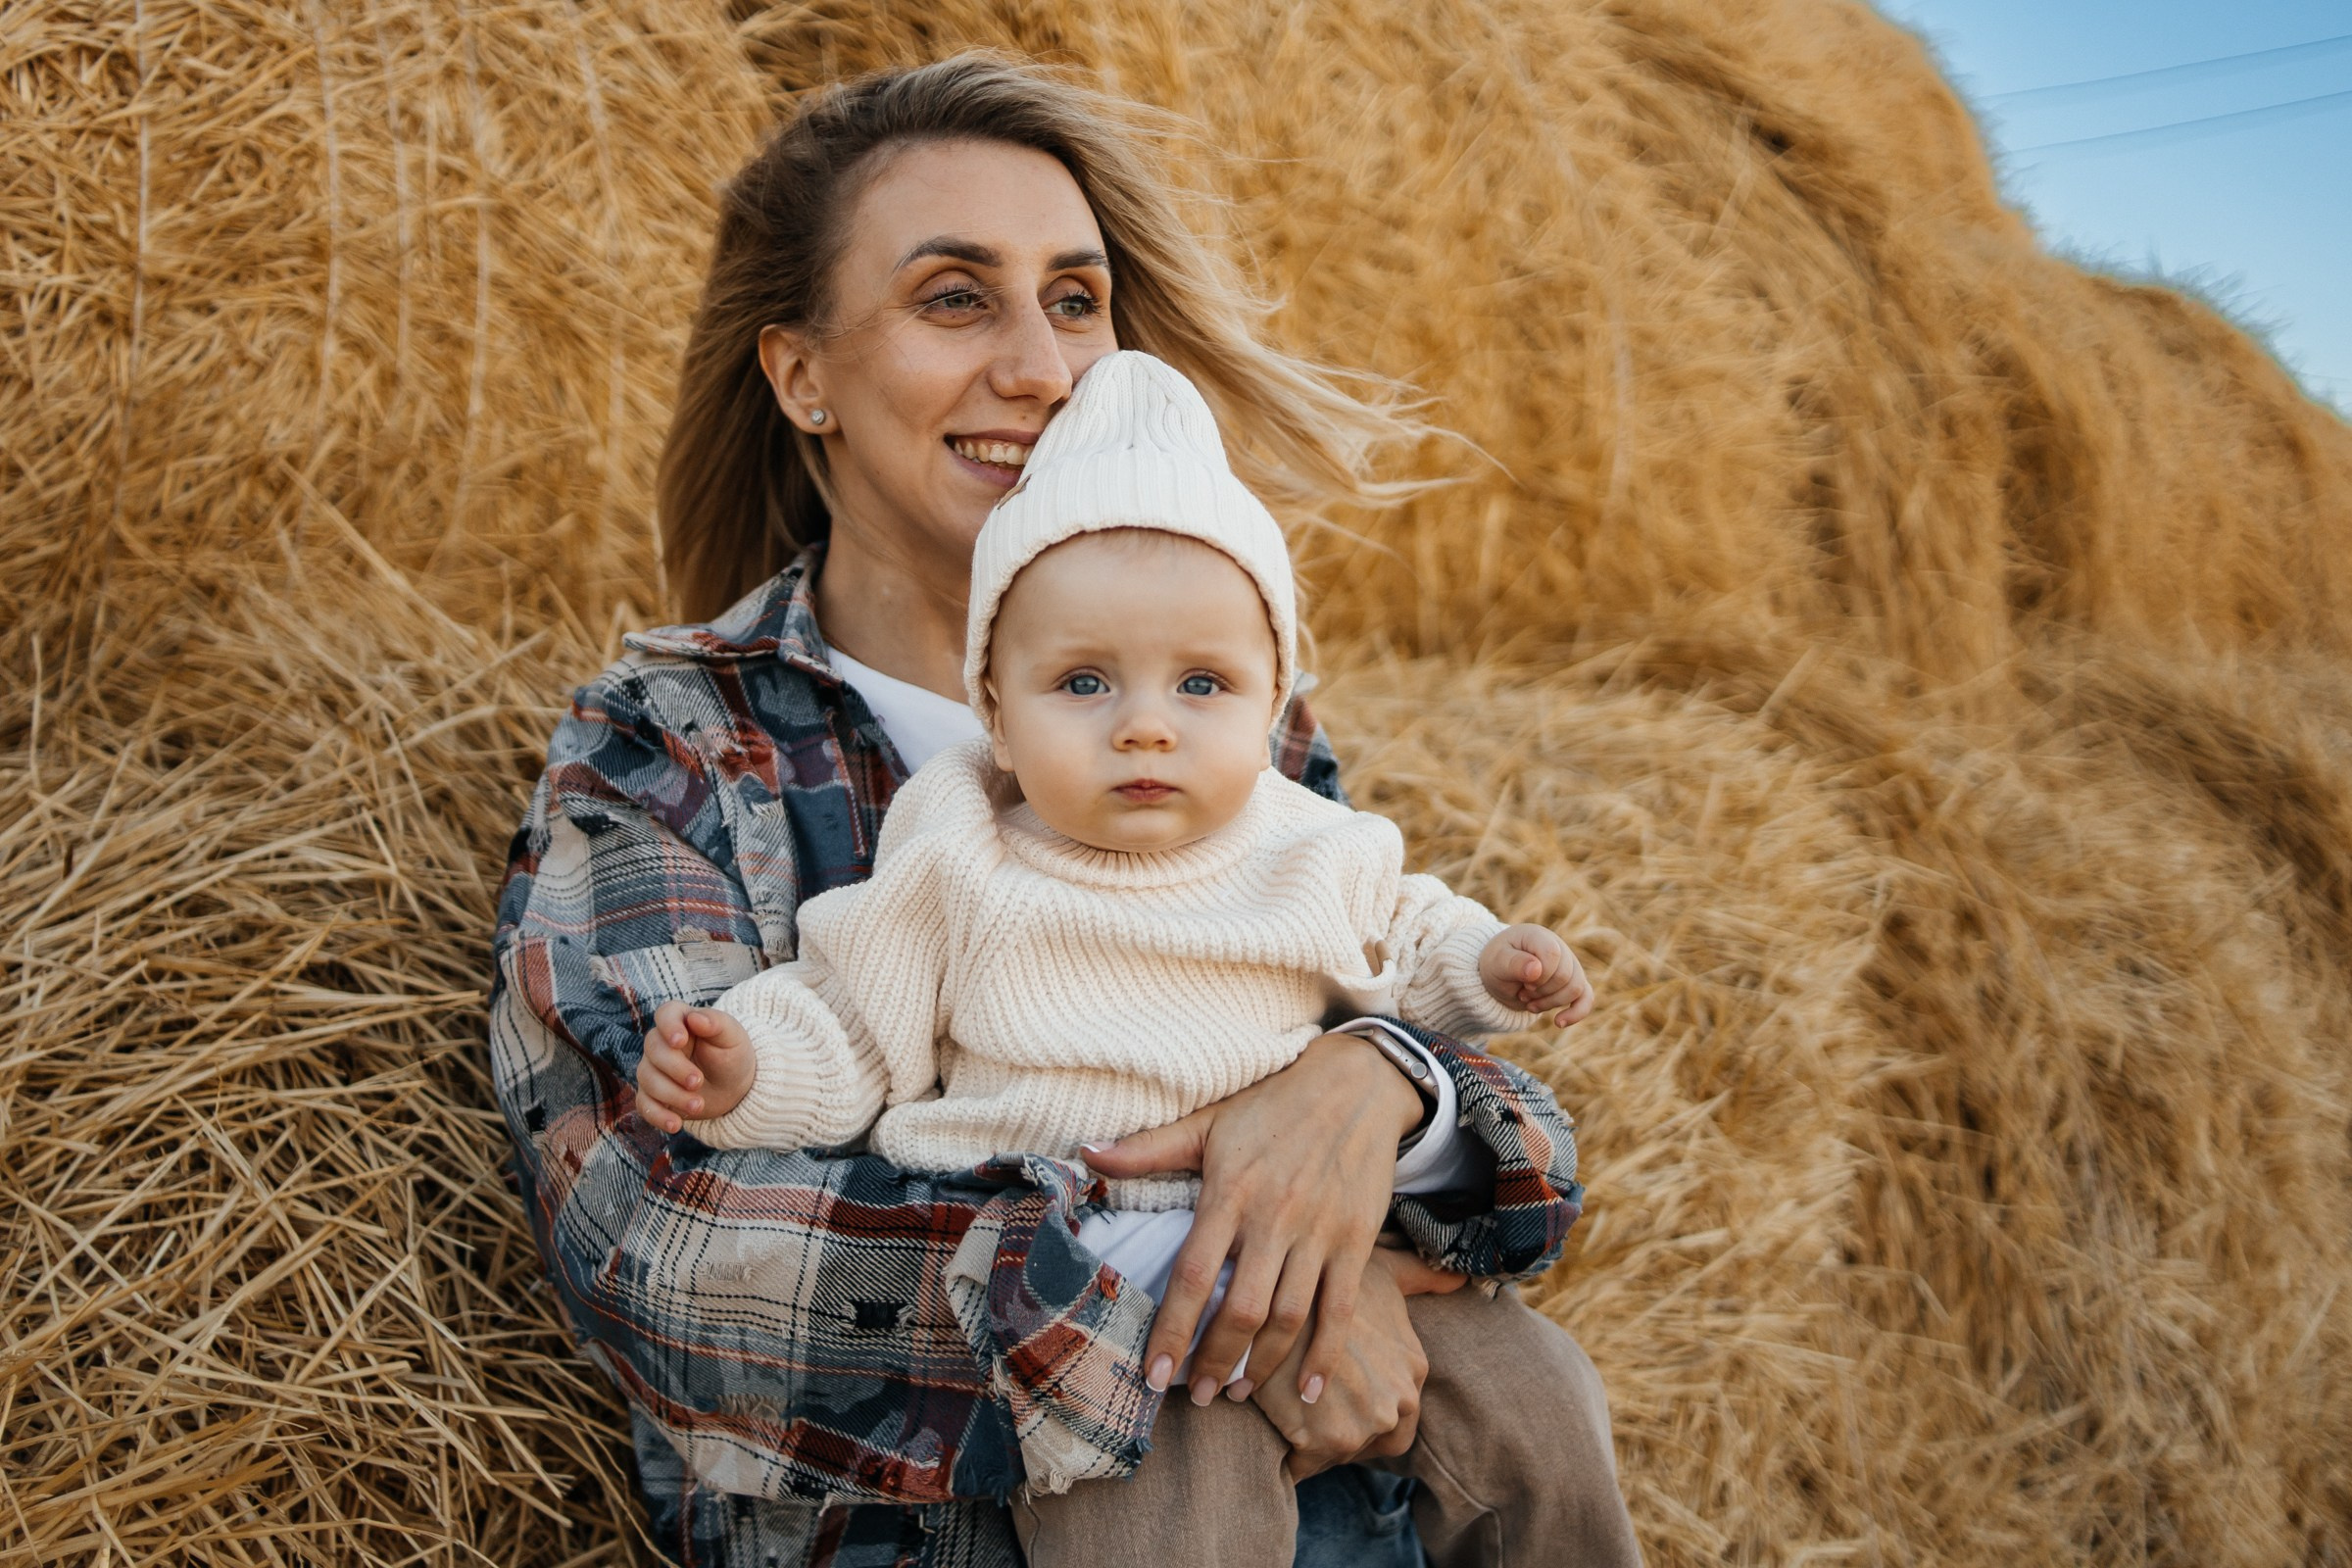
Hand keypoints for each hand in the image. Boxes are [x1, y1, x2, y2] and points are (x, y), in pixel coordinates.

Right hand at [633, 1001, 756, 1132]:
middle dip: (675, 1068)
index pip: (666, 1014)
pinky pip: (645, 1105)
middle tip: (698, 1081)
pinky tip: (675, 1125)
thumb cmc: (732, 1055)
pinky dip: (658, 1116)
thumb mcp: (733, 1037)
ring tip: (699, 1105)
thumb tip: (695, 1018)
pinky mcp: (653, 1096)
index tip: (680, 1040)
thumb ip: (716, 1023)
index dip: (668, 1026)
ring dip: (671, 1094)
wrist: (734, 1087)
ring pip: (647, 1079)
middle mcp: (662, 1044)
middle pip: (654, 1050)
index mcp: (682, 1021)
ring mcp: (654, 1070)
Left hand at [1080, 1033, 1425, 1407]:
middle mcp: (1274, 1217)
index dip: (1172, 1329)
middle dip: (1213, 1362)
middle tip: (1193, 1395)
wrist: (1356, 1086)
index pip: (1193, 1275)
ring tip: (1233, 1392)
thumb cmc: (1271, 1106)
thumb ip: (1147, 1147)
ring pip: (1287, 1318)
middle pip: (1241, 1309)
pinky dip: (1325, 1355)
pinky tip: (1311, 1391)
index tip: (1153, 1374)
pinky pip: (1339, 1310)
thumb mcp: (1207, 1122)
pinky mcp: (1355, 1241)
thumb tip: (1086, 1154)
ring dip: (1260, 1366)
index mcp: (1229, 1192)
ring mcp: (1319, 1233)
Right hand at [1247, 1246, 1463, 1480]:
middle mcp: (1401, 1399)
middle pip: (1373, 1440)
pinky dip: (1288, 1456)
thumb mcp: (1385, 1271)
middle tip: (1308, 1411)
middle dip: (1343, 1433)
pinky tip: (1271, 1428)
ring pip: (1339, 1454)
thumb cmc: (1329, 1277)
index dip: (1365, 1411)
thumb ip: (1423, 1277)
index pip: (1400, 1415)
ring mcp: (1369, 1423)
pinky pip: (1305, 1466)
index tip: (1337, 1397)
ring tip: (1285, 1413)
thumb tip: (1459, 1279)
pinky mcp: (1330, 1441)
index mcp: (1415, 1369)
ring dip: (1313, 1443)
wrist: (1277, 1292)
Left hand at [1479, 924, 1592, 1026]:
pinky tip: (1558, 1023)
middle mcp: (1560, 947)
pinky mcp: (1573, 983)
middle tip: (1522, 992)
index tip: (1523, 982)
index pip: (1552, 954)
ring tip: (1529, 1002)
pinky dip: (1576, 1013)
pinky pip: (1586, 998)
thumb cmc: (1497, 964)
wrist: (1499, 975)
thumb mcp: (1496, 963)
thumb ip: (1514, 964)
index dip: (1540, 976)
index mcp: (1539, 936)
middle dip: (1541, 992)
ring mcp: (1570, 965)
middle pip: (1565, 976)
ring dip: (1551, 1003)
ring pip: (1576, 989)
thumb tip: (1537, 969)